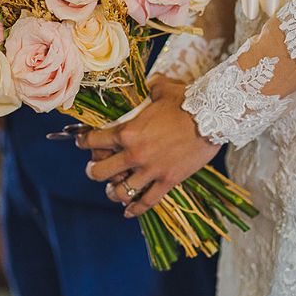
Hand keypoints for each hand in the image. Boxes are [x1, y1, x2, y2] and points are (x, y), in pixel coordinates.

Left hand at [77, 77, 220, 217]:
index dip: (83, 141)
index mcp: (128, 131)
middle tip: (96, 168)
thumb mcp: (162, 88)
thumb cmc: (187, 100)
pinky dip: (135, 209)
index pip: (93, 140)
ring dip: (112, 192)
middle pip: (99, 172)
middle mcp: (134, 154)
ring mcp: (151, 170)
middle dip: (93, 170)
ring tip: (113, 190)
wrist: (213, 118)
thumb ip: (149, 88)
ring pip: (120, 192)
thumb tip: (147, 84)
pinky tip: (128, 211)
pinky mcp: (168, 181)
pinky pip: (146, 202)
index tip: (82, 142)